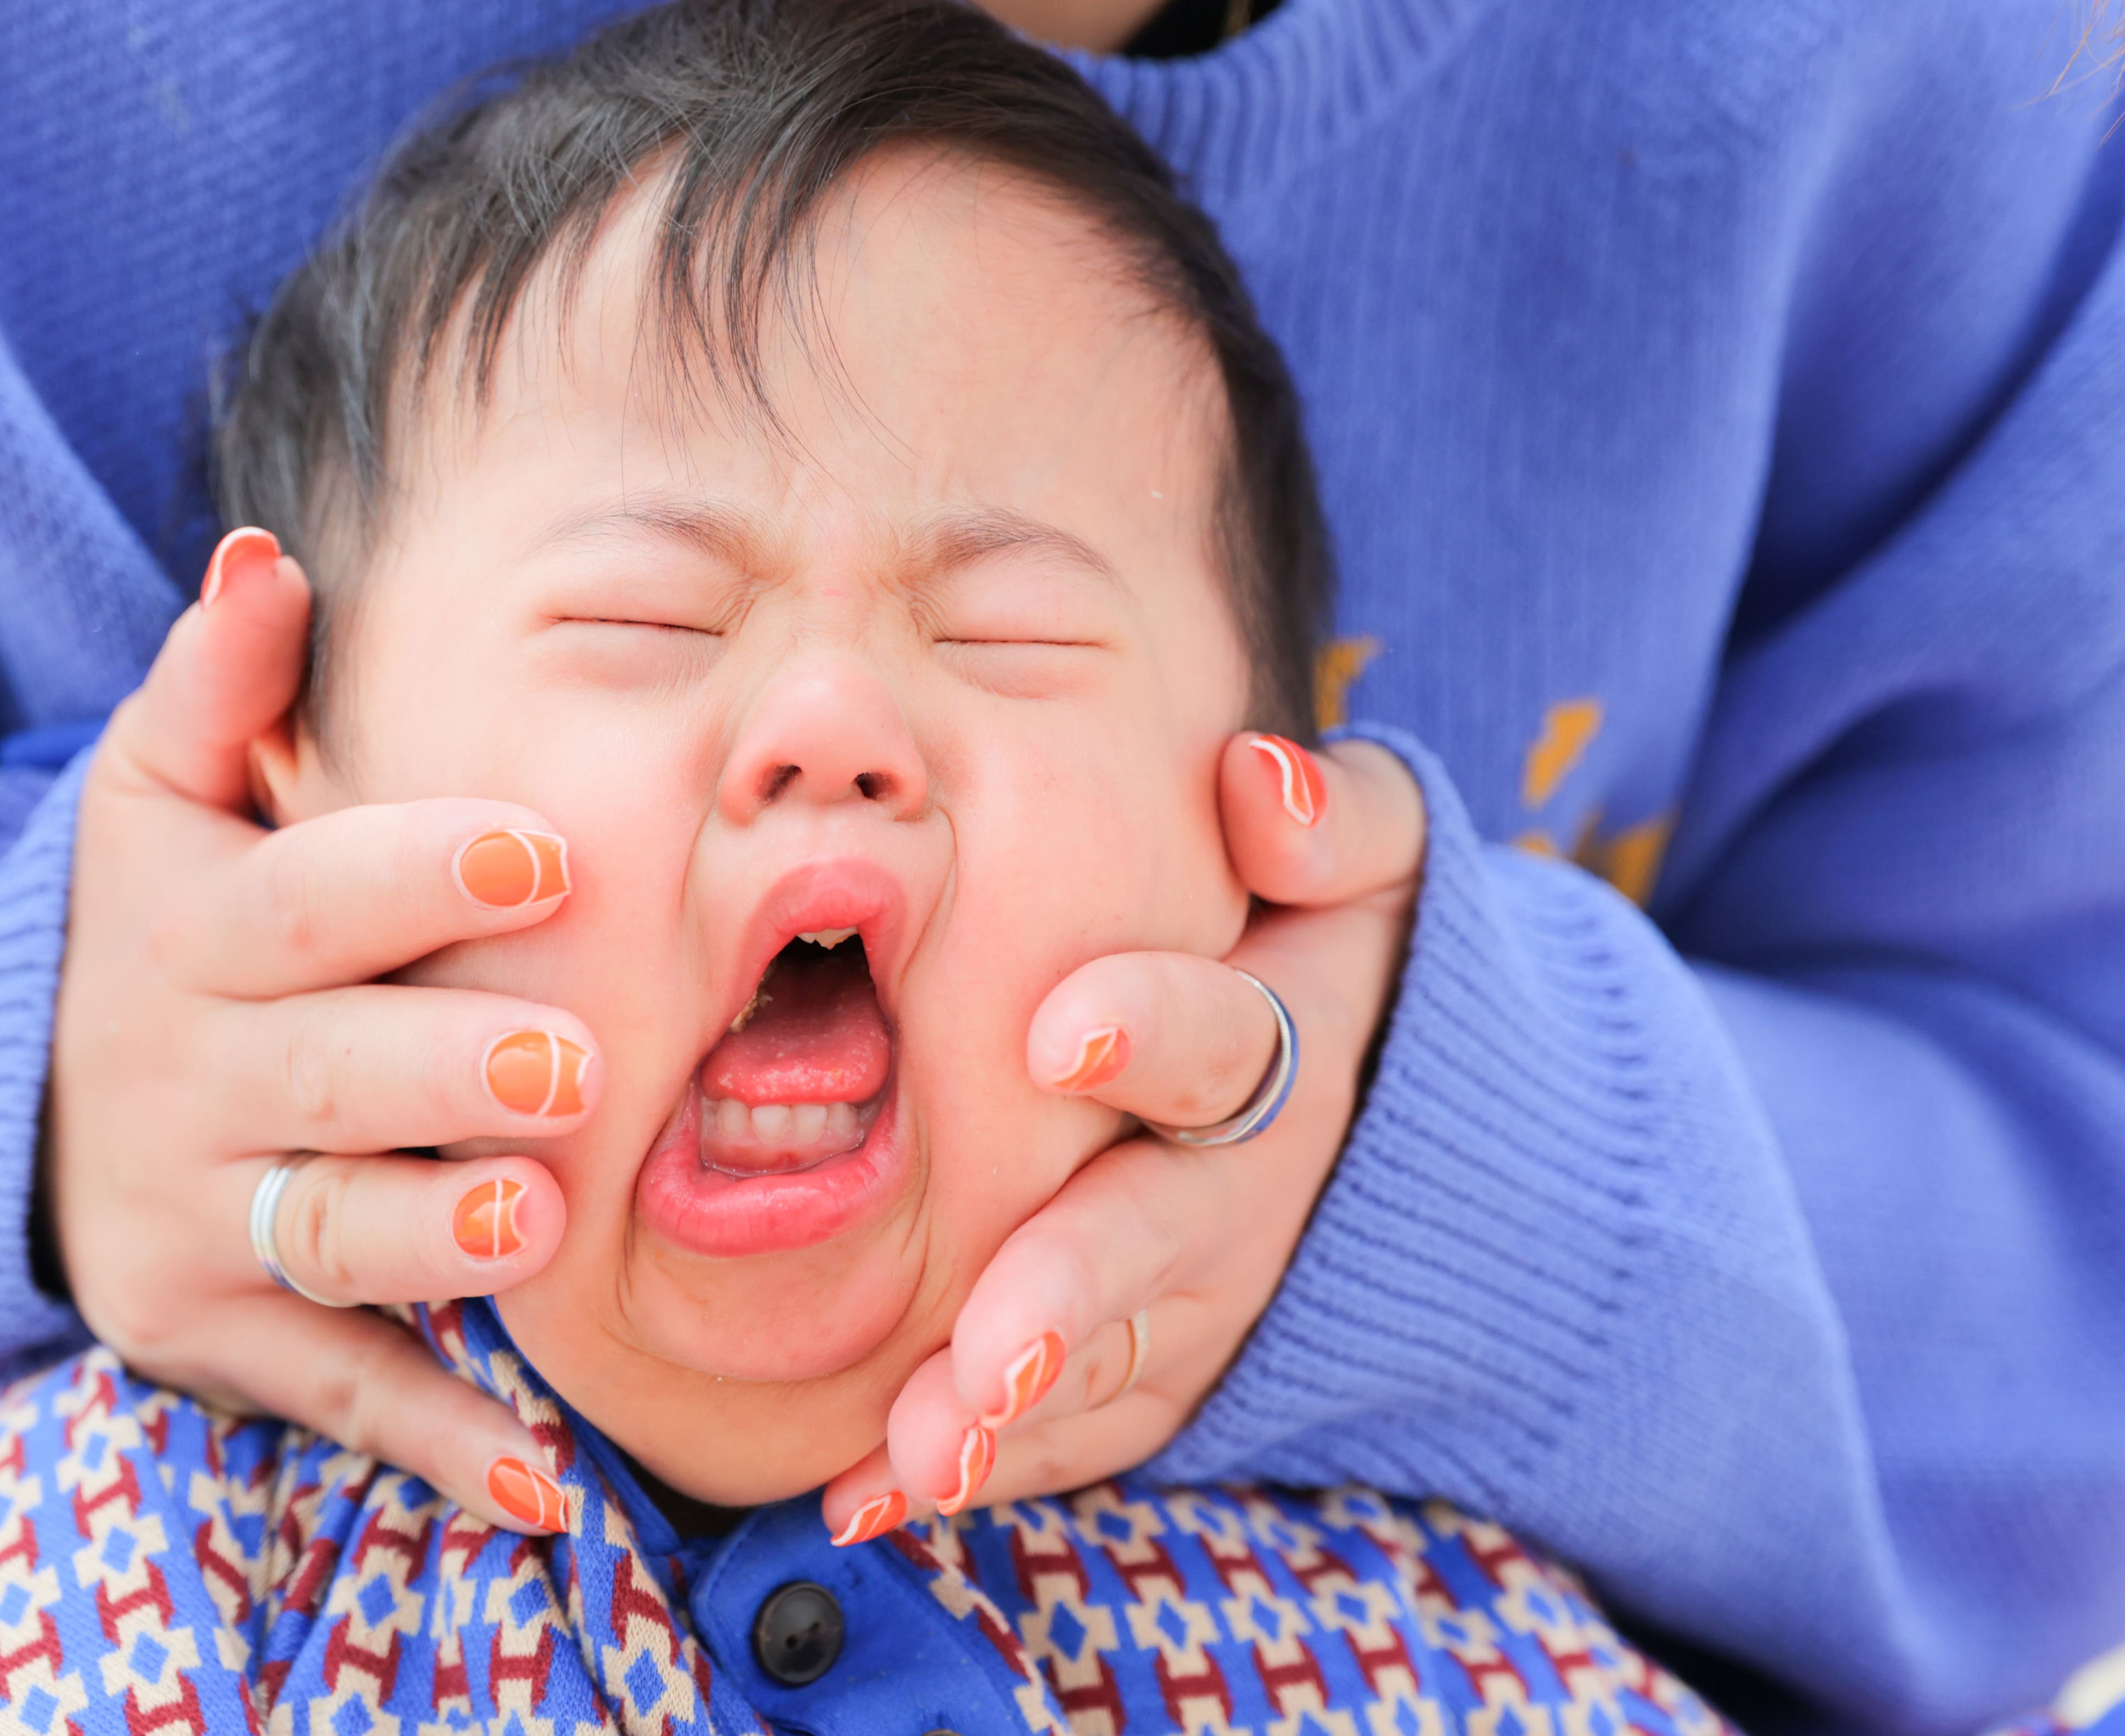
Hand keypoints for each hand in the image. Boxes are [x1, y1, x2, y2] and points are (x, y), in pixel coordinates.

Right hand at [45, 529, 585, 1532]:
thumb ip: (218, 687)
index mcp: (193, 934)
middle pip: (328, 1075)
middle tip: (572, 1065)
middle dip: (448, 1074)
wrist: (14, 1101)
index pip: (305, 899)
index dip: (415, 872)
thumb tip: (269, 556)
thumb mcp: (151, 798)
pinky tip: (550, 1484)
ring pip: (332, 1238)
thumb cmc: (158, 928)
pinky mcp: (213, 1331)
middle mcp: (186, 1080)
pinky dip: (442, 1443)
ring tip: (533, 1229)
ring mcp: (197, 1217)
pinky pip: (339, 1389)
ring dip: (434, 1245)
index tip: (541, 851)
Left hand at [821, 733, 1426, 1534]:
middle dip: (1070, 1295)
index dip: (1153, 1029)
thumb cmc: (1325, 946)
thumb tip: (1252, 784)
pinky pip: (1080, 1432)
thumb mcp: (1367, 866)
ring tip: (916, 1453)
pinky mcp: (1166, 1371)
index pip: (1228, 1036)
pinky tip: (868, 1495)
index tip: (1057, 1031)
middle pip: (1160, 1237)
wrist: (1410, 1118)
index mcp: (1280, 1043)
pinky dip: (988, 1468)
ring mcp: (1209, 1298)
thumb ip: (1329, 822)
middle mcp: (1246, 1188)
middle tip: (983, 1354)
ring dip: (1016, 1414)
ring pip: (1114, 1362)